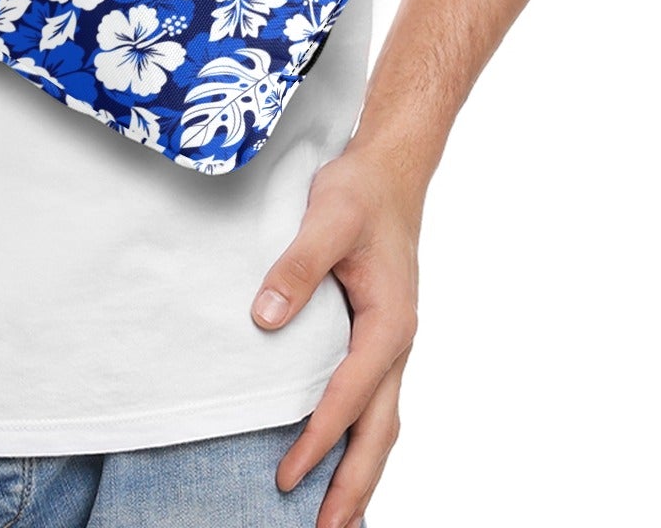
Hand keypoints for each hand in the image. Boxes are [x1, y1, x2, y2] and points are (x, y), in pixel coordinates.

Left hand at [250, 144, 422, 527]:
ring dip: (358, 468)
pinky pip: (370, 398)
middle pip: (379, 430)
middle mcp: (395, 342)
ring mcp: (389, 342)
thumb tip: (265, 318)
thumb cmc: (359, 191)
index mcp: (390, 323)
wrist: (387, 169)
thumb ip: (297, 266)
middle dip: (354, 483)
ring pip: (379, 422)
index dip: (318, 437)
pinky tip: (336, 451)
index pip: (350, 395)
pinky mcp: (376, 334)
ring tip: (334, 517)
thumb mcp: (327, 218)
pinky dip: (357, 435)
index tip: (288, 475)